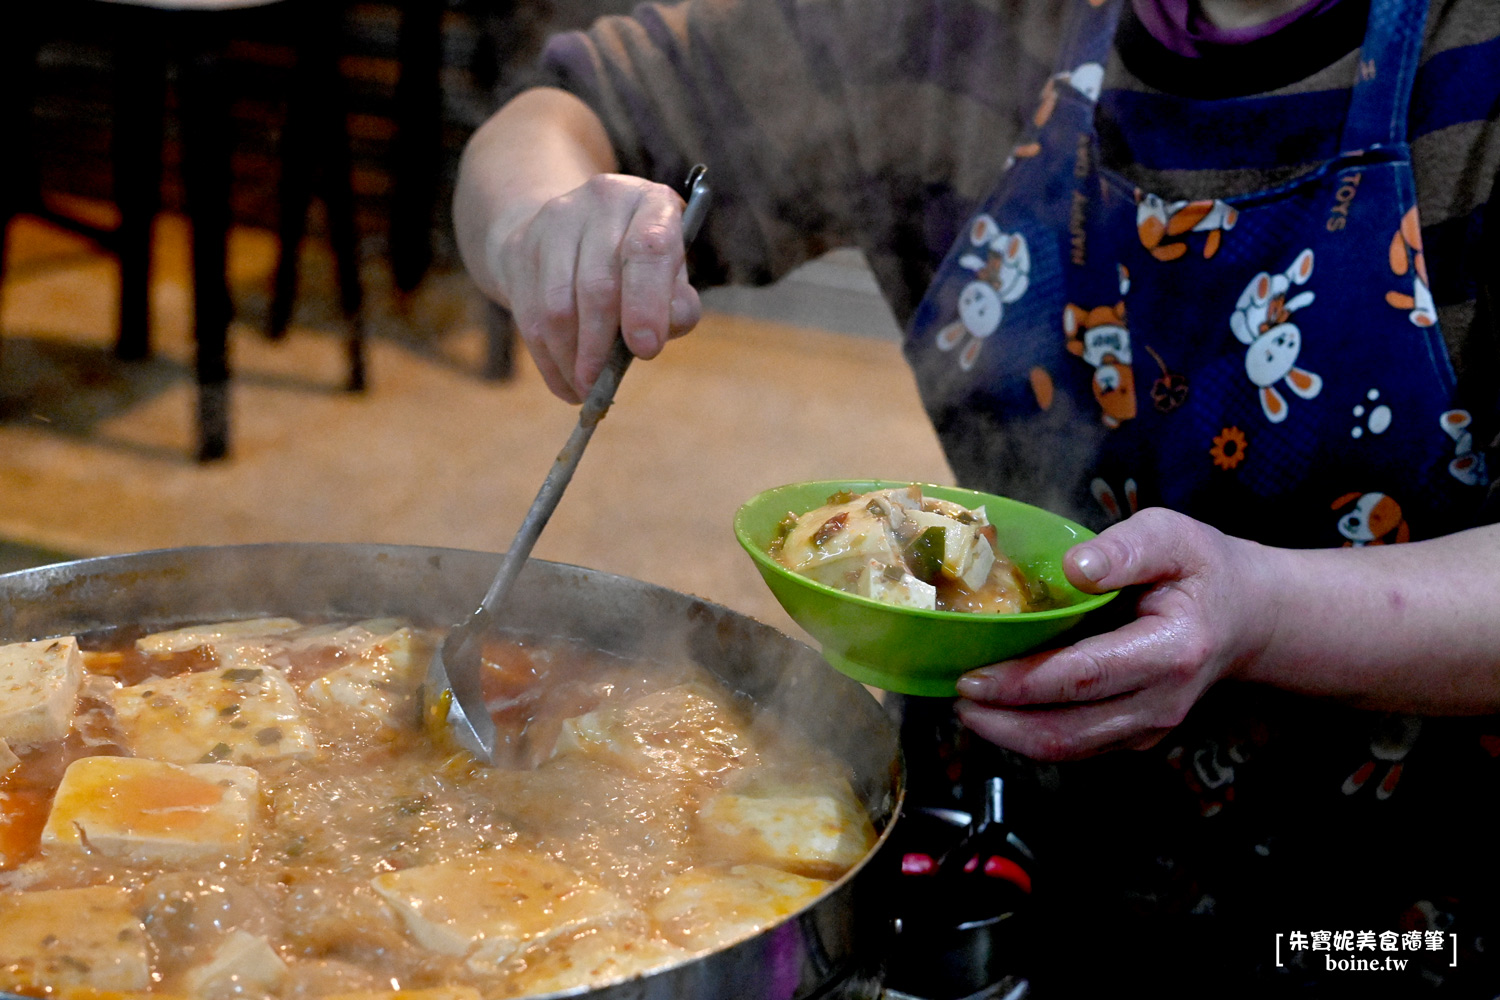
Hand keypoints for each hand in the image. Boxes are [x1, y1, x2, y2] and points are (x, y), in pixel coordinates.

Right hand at [495, 173, 701, 401]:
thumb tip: (660, 333)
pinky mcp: (522, 248)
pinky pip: (531, 317)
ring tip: (586, 387)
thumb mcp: (670, 275)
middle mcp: (603, 201)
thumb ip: (677, 305)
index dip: (646, 304)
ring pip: (558, 306)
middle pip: (597, 285)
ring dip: (572, 358)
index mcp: (651, 203)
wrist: (571, 231)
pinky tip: (566, 383)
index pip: (648, 249)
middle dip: (600, 346)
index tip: (645, 350)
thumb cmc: (636, 265)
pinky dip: (550, 360)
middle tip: (603, 384)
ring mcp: (556, 221)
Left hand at [953, 508, 1278, 760]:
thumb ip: (1126, 549)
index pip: (1084, 676)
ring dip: (1009, 736)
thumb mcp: (1172, 537)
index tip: (971, 677)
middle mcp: (1160, 702)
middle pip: (1068, 730)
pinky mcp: (1135, 736)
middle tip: (953, 698)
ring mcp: (1149, 728)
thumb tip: (1074, 567)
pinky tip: (997, 712)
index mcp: (1170, 650)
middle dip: (1002, 722)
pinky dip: (1030, 735)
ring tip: (965, 708)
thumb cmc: (1201, 570)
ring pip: (1069, 749)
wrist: (1247, 618)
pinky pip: (1077, 746)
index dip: (1023, 682)